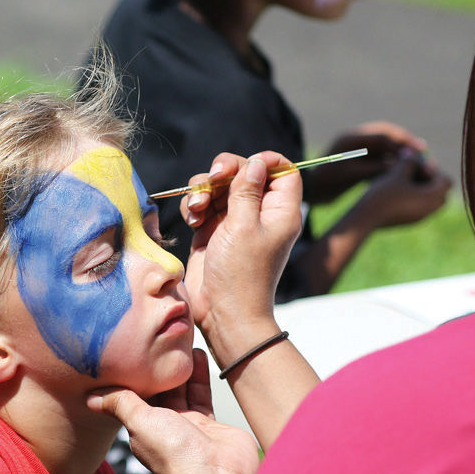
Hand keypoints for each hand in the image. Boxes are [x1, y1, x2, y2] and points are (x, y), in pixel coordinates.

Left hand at [88, 351, 259, 473]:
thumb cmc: (174, 454)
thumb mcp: (139, 422)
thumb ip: (120, 404)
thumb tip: (90, 397)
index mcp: (142, 428)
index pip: (135, 395)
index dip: (134, 374)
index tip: (132, 347)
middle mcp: (164, 427)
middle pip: (159, 390)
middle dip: (158, 367)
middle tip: (157, 338)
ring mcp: (189, 426)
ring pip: (182, 390)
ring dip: (180, 368)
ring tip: (178, 341)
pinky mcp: (211, 425)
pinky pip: (202, 395)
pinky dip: (200, 376)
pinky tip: (198, 356)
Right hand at [181, 153, 303, 341]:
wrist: (223, 312)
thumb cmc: (241, 274)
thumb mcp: (244, 226)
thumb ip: (246, 190)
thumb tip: (255, 163)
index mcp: (280, 211)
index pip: (283, 170)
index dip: (265, 161)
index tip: (245, 165)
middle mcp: (259, 213)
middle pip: (245, 172)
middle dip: (224, 171)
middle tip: (213, 179)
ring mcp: (235, 222)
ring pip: (219, 186)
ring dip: (203, 190)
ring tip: (197, 209)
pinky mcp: (213, 231)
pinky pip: (202, 204)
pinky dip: (194, 206)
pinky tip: (192, 220)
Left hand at [300, 122, 429, 204]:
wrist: (310, 190)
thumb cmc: (326, 183)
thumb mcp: (350, 175)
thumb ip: (373, 168)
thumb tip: (399, 165)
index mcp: (351, 139)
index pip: (383, 135)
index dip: (402, 141)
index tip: (419, 149)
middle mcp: (356, 140)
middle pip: (387, 137)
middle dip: (405, 144)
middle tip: (423, 151)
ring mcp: (357, 150)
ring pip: (385, 147)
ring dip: (401, 153)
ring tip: (419, 161)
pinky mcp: (359, 160)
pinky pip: (380, 157)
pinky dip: (393, 162)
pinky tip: (406, 170)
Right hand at [346, 145, 452, 230]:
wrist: (365, 218)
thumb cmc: (383, 194)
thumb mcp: (398, 172)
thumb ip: (411, 160)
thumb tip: (417, 152)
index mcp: (432, 198)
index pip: (446, 181)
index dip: (434, 169)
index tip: (416, 165)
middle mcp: (429, 210)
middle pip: (439, 191)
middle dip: (428, 178)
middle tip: (412, 169)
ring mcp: (419, 217)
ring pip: (428, 198)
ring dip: (419, 186)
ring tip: (401, 177)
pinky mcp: (408, 221)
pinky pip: (417, 206)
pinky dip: (411, 195)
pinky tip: (394, 188)